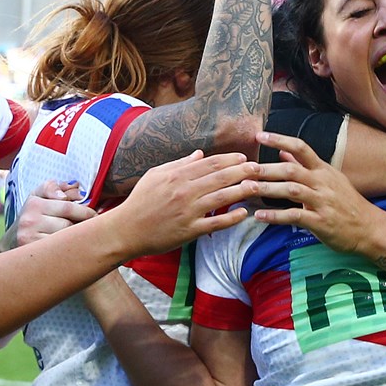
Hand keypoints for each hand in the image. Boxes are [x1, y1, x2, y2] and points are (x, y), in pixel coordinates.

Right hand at [3, 180, 94, 251]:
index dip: (85, 212)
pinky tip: (66, 247)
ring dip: (73, 239)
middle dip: (80, 226)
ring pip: (64, 240)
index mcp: (34, 203)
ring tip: (73, 237)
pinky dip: (66, 249)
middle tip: (87, 228)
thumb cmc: (33, 214)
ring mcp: (30, 239)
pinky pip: (59, 251)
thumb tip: (75, 187)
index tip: (93, 215)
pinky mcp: (33, 254)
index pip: (67, 207)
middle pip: (67, 225)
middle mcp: (29, 221)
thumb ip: (54, 188)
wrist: (13, 238)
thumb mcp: (39, 195)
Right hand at [109, 151, 258, 256]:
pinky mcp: (189, 231)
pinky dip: (231, 218)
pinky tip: (243, 213)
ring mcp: (188, 211)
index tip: (244, 158)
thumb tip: (200, 154)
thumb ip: (179, 164)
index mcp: (177, 175)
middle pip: (221, 177)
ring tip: (257, 186)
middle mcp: (185, 191)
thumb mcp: (155, 175)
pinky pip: (215, 223)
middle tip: (259, 169)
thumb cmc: (140, 201)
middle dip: (243, 172)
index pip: (210, 163)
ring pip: (222, 198)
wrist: (126, 230)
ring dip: (242, 191)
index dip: (230, 160)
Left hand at [249, 131, 377, 254]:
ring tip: (246, 190)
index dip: (279, 140)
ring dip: (267, 189)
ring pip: (291, 191)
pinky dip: (276, 216)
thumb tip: (283, 150)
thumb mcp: (328, 179)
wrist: (370, 228)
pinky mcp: (321, 222)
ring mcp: (322, 202)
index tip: (258, 136)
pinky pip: (295, 216)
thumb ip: (304, 165)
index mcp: (323, 170)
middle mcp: (322, 182)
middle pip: (291, 169)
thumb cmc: (346, 203)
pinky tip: (260, 216)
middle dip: (266, 168)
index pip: (301, 148)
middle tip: (244, 168)